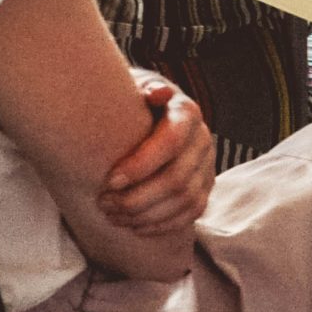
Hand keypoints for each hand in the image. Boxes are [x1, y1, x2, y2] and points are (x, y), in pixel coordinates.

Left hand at [101, 74, 215, 235]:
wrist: (148, 112)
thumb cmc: (133, 102)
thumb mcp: (135, 86)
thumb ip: (144, 89)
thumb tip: (157, 93)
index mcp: (187, 113)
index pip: (170, 144)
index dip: (141, 166)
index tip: (110, 181)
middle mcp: (203, 140)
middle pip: (177, 179)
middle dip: (137, 198)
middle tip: (104, 203)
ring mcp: (207, 166)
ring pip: (184, 201)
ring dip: (145, 215)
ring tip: (113, 215)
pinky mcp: (204, 188)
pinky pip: (190, 214)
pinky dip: (161, 225)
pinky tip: (133, 226)